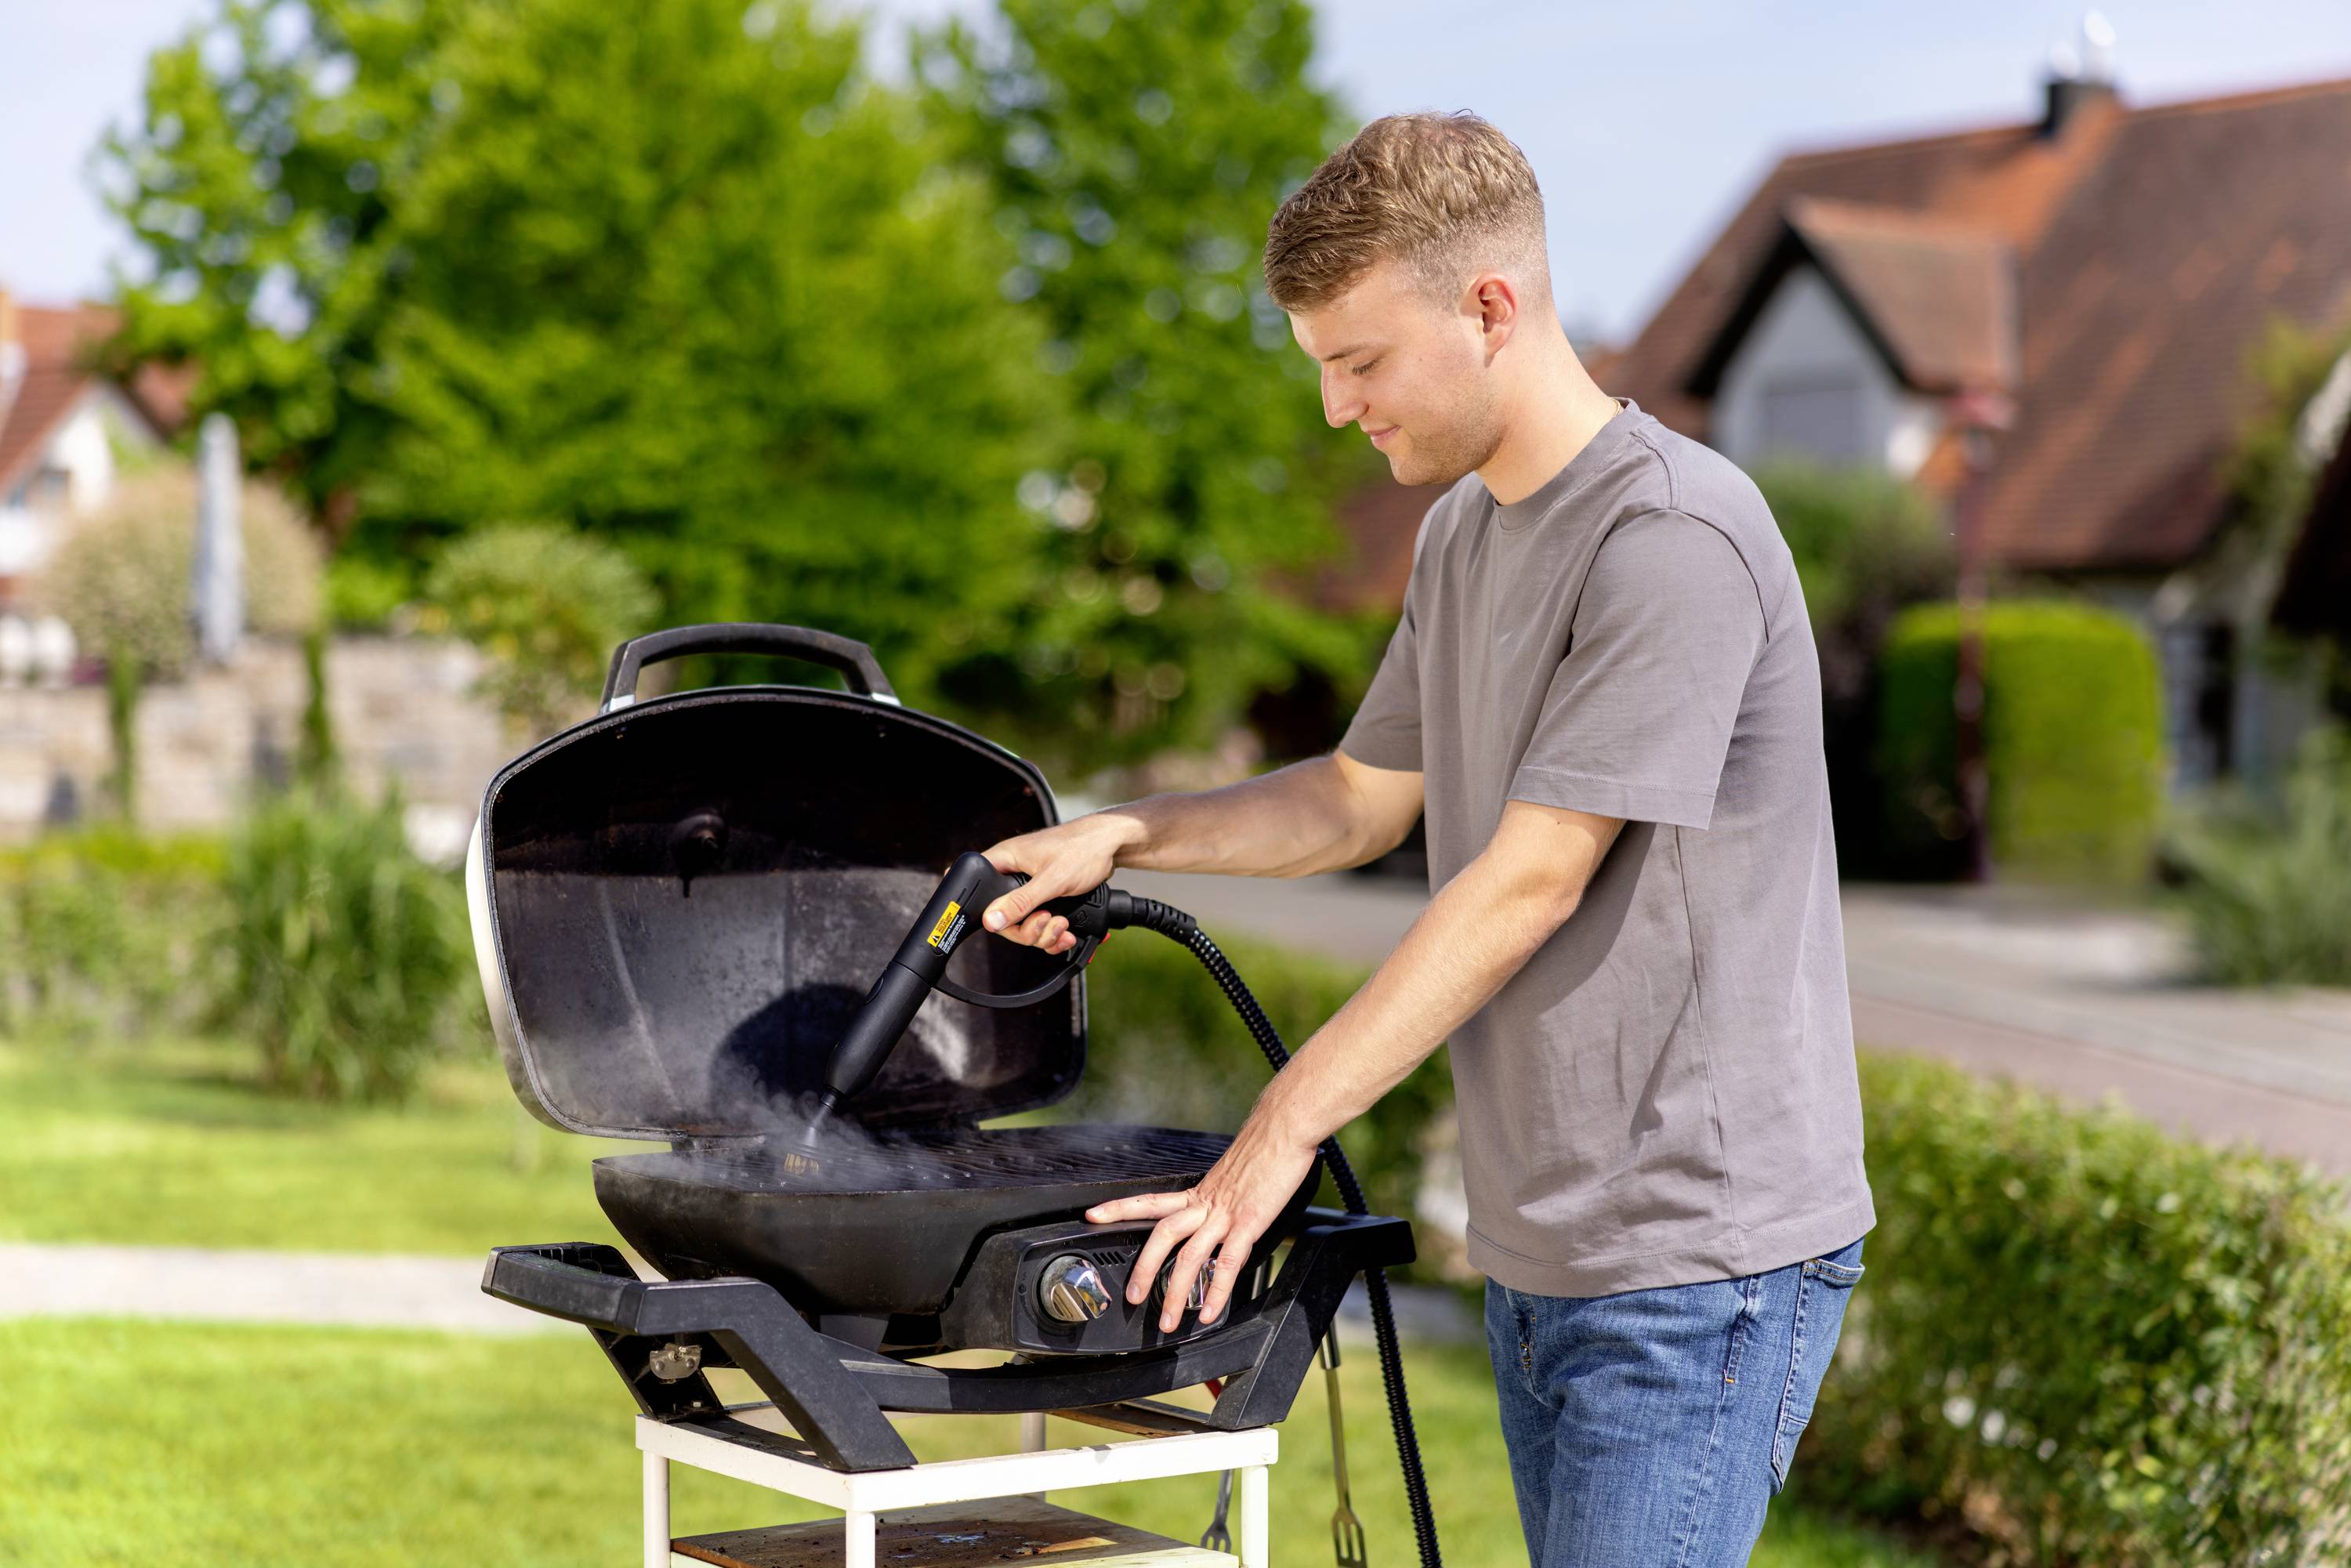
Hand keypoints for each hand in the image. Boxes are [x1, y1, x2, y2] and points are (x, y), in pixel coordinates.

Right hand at [980, 813, 1137, 954]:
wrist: (1111, 847)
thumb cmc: (1082, 849)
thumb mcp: (1050, 880)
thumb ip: (1020, 902)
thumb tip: (991, 919)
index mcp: (1006, 860)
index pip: (981, 891)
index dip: (991, 913)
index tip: (1011, 922)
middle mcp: (1014, 874)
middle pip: (1005, 917)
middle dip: (1028, 929)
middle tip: (1047, 921)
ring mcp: (1031, 887)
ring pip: (1025, 925)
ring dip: (1044, 933)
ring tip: (1063, 925)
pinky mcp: (1047, 897)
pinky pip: (1041, 925)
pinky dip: (1053, 934)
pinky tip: (1067, 934)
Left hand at [1085, 1111, 1320, 1329]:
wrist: (1286, 1125)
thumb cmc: (1265, 1147)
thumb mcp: (1233, 1172)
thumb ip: (1221, 1195)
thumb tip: (1218, 1210)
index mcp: (1200, 1191)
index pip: (1150, 1200)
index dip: (1119, 1208)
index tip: (1092, 1215)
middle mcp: (1207, 1202)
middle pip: (1163, 1236)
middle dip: (1143, 1268)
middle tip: (1132, 1297)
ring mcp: (1227, 1213)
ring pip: (1190, 1257)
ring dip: (1176, 1293)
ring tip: (1168, 1321)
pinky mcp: (1250, 1222)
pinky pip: (1228, 1263)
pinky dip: (1217, 1291)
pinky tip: (1211, 1312)